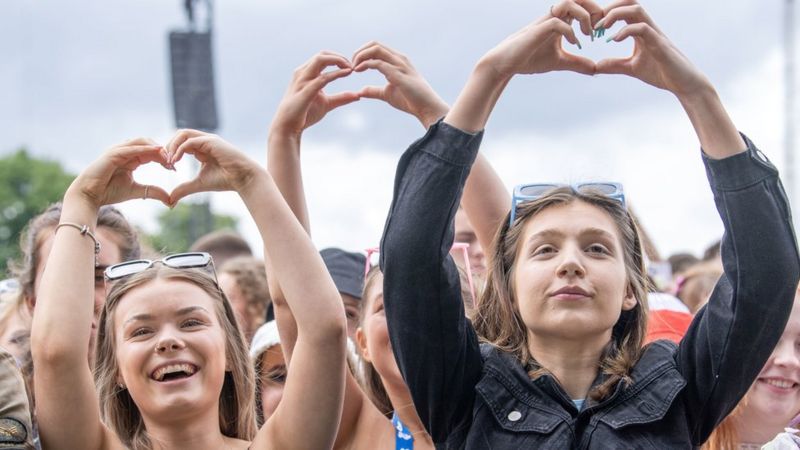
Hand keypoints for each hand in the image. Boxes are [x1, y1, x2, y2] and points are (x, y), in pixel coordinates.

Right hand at [68, 138, 170, 207]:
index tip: (174, 168)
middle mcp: (125, 152)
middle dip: (162, 151)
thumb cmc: (110, 192)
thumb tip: (170, 200)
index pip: (151, 153)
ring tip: (167, 156)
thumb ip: (153, 192)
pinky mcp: (113, 153)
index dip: (163, 158)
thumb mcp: (137, 191)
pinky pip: (131, 148)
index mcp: (131, 159)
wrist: (90, 195)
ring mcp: (118, 151)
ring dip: (155, 147)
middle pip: (148, 145)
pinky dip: (145, 148)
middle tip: (173, 161)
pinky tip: (156, 151)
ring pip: (141, 142)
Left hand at [167, 129, 264, 202]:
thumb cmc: (226, 180)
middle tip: (165, 161)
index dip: (171, 152)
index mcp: (202, 148)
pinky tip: (176, 162)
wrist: (244, 179)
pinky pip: (189, 141)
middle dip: (169, 146)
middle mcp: (204, 141)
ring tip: (169, 161)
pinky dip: (179, 150)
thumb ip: (184, 188)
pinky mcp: (211, 141)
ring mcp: (208, 139)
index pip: (180, 142)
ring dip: (172, 146)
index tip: (167, 167)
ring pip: (183, 133)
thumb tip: (170, 200)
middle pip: (179, 134)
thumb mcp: (199, 184)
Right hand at [270, 52, 359, 138]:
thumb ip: (341, 98)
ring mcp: (303, 80)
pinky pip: (322, 77)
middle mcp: (303, 73)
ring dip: (338, 60)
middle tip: (353, 65)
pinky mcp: (305, 90)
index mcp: (307, 73)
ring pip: (320, 59)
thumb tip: (358, 95)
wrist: (288, 127)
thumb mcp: (327, 103)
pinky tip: (347, 73)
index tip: (351, 67)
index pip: (323, 57)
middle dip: (339, 57)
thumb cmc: (305, 114)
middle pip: (322, 54)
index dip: (338, 58)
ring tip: (350, 67)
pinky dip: (336, 73)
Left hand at [352, 41, 448, 128]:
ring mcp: (399, 64)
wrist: (426, 108)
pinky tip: (358, 71)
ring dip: (360, 56)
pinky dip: (365, 64)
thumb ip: (374, 91)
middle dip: (359, 52)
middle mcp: (398, 59)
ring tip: (353, 67)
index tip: (354, 66)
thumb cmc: (410, 101)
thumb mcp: (387, 94)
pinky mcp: (398, 74)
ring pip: (376, 49)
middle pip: (375, 44)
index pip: (376, 47)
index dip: (362, 53)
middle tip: (351, 65)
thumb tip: (360, 91)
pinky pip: (378, 63)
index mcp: (396, 61)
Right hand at [479, 0, 601, 78]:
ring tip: (588, 34)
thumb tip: (594, 69)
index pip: (582, 4)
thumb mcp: (560, 61)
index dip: (596, 13)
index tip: (600, 32)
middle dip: (594, 8)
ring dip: (584, 16)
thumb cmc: (530, 58)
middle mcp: (554, 16)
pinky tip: (574, 44)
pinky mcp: (538, 30)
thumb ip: (577, 63)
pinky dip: (570, 32)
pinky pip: (558, 23)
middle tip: (598, 28)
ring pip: (569, 2)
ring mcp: (546, 21)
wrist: (506, 63)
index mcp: (560, 19)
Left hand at [595, 0, 710, 97]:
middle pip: (630, 2)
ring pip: (636, 9)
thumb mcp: (632, 68)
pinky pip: (643, 28)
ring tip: (602, 28)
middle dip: (609, 8)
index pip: (624, 9)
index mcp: (641, 30)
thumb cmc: (662, 73)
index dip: (606, 13)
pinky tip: (614, 40)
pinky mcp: (660, 44)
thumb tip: (596, 66)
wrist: (683, 84)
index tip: (594, 27)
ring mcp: (655, 34)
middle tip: (595, 24)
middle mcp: (648, 27)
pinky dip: (626, 31)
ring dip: (615, 14)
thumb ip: (615, 65)